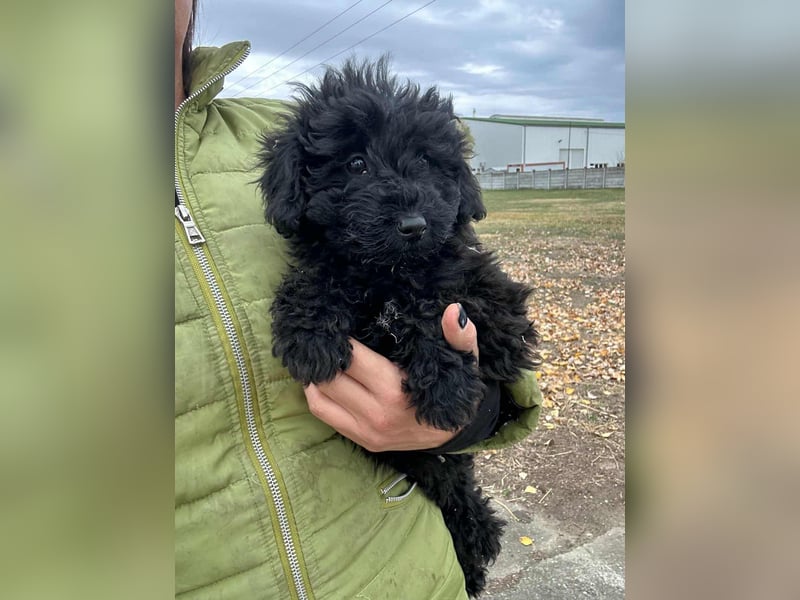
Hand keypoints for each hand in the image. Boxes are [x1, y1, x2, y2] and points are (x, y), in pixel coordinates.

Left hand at [303, 303, 478, 451]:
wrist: (457, 433)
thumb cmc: (456, 388)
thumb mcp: (465, 358)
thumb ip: (460, 335)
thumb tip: (454, 311)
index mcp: (395, 390)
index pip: (350, 359)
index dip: (339, 340)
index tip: (335, 324)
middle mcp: (376, 413)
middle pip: (329, 378)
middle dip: (321, 356)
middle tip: (321, 337)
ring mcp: (366, 430)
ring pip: (319, 397)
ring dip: (314, 375)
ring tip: (318, 357)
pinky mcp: (362, 440)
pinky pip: (324, 414)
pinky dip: (317, 394)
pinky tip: (323, 378)